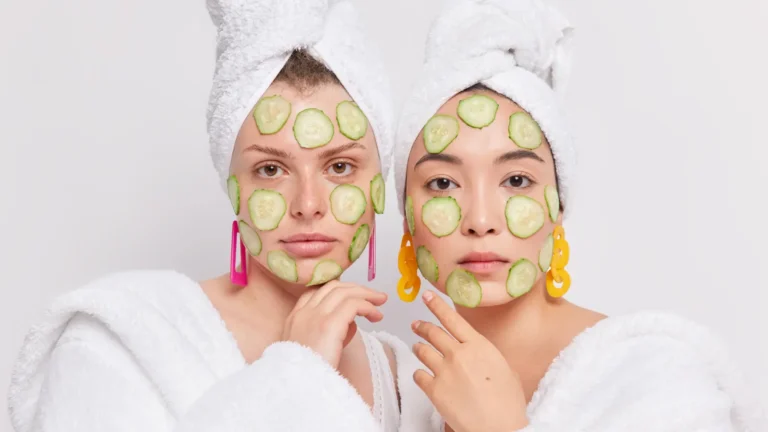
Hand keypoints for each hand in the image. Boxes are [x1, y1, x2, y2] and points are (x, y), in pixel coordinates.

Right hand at [281, 281, 386, 368]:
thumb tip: (349, 324)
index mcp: (294, 318)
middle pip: (333, 287)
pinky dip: (368, 306)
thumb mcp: (309, 350)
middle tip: (374, 296)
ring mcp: (315, 316)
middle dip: (356, 288)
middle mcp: (303, 313)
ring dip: (366, 295)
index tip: (353, 296)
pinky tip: (376, 316)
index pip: (315, 292)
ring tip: (380, 303)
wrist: (297, 389)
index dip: (337, 290)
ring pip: (345, 292)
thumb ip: (323, 333)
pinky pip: (354, 304)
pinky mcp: (329, 324)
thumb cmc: (307, 375)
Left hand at [412, 291, 527, 431]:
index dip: (437, 305)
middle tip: (417, 324)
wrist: (499, 427)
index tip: (427, 296)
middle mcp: (459, 354)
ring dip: (418, 347)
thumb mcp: (504, 368)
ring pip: (422, 350)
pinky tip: (423, 376)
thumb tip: (476, 351)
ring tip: (418, 348)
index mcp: (479, 345)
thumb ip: (484, 354)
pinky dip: (420, 374)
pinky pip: (418, 375)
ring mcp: (444, 371)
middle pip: (433, 332)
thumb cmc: (508, 403)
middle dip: (422, 326)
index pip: (452, 318)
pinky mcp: (434, 389)